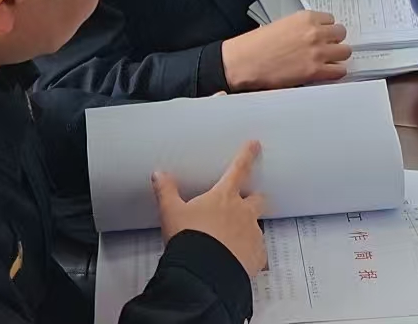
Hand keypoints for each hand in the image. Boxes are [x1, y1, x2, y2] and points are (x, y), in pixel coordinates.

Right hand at [155, 142, 267, 274]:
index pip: (238, 169)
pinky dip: (250, 252)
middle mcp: (242, 212)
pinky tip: (237, 258)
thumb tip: (159, 175)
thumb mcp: (171, 212)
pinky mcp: (257, 255)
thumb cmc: (189, 240)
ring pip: (256, 225)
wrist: (203, 272)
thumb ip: (166, 191)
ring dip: (247, 228)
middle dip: (252, 199)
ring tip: (232, 240)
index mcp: (223, 197)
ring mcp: (252, 233)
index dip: (247, 155)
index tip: (254, 145)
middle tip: (242, 205)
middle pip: (257, 198)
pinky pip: (258, 251)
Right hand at [221, 10, 349, 89]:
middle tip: (327, 48)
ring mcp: (318, 52)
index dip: (327, 29)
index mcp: (306, 18)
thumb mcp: (281, 25)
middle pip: (341, 33)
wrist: (244, 62)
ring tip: (329, 61)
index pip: (331, 20)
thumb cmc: (256, 45)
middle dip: (335, 40)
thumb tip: (312, 35)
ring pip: (345, 51)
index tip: (324, 35)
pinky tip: (327, 73)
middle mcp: (315, 32)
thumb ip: (301, 28)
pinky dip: (336, 72)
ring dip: (338, 56)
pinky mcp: (316, 71)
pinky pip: (340, 71)